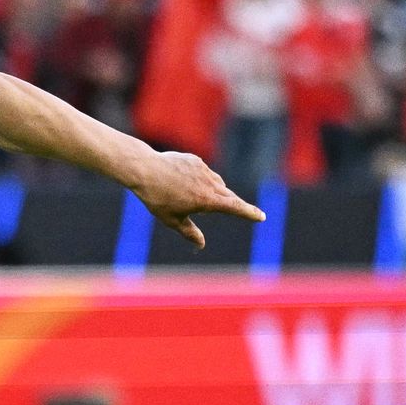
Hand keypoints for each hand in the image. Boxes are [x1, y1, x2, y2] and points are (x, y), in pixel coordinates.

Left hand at [131, 151, 264, 247]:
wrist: (144, 169)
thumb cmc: (156, 197)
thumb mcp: (172, 220)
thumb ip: (190, 232)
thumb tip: (201, 244)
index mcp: (207, 199)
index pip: (235, 207)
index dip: (249, 213)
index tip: (261, 216)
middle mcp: (209, 182)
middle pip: (228, 195)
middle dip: (234, 204)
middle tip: (242, 210)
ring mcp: (202, 169)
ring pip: (216, 182)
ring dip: (216, 191)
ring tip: (200, 199)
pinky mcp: (194, 160)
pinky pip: (204, 172)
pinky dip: (202, 179)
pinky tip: (187, 183)